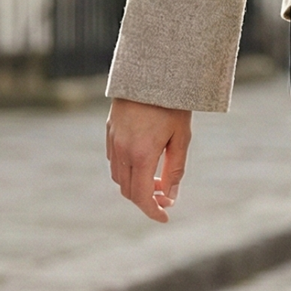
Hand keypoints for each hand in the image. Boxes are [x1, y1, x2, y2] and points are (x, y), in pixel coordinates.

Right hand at [106, 98, 191, 222]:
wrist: (151, 72)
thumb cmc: (172, 104)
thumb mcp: (181, 138)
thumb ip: (175, 169)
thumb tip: (170, 196)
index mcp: (141, 154)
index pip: (141, 196)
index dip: (152, 211)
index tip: (164, 217)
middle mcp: (122, 150)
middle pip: (127, 190)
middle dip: (145, 199)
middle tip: (165, 197)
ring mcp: (113, 140)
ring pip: (118, 176)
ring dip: (135, 185)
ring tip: (157, 179)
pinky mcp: (109, 130)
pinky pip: (114, 160)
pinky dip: (126, 170)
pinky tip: (143, 162)